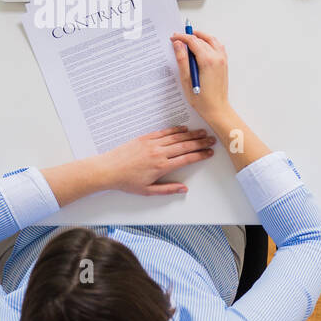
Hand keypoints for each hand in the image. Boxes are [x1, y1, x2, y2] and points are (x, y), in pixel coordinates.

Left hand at [92, 125, 216, 195]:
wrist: (108, 169)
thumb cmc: (127, 182)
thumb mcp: (148, 191)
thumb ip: (168, 189)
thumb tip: (184, 189)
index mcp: (162, 166)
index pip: (187, 159)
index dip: (200, 155)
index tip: (209, 153)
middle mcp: (159, 153)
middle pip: (185, 145)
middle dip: (200, 143)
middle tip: (211, 141)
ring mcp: (152, 144)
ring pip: (176, 137)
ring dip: (191, 135)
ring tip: (202, 133)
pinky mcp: (145, 138)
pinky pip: (164, 132)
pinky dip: (175, 130)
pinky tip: (183, 129)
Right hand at [170, 29, 230, 122]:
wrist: (216, 109)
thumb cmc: (201, 99)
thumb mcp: (186, 79)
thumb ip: (182, 60)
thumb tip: (178, 44)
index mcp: (207, 61)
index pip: (193, 41)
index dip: (182, 38)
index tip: (174, 38)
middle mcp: (217, 58)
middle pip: (202, 39)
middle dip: (189, 36)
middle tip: (178, 38)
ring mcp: (222, 60)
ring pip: (212, 40)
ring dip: (201, 36)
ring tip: (190, 39)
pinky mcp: (224, 64)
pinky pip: (218, 46)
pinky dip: (210, 42)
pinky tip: (202, 46)